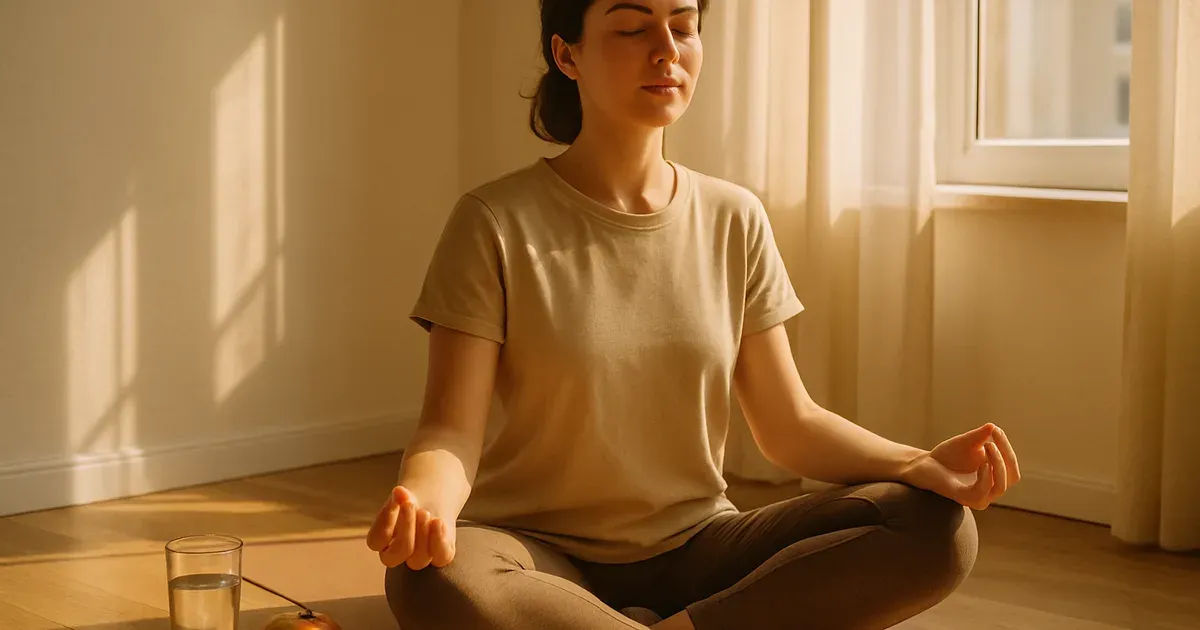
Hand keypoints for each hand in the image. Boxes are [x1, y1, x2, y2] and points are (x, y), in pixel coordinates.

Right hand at [366, 486, 455, 568]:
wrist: (433, 498)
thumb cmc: (413, 500)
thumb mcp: (403, 496)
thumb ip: (400, 497)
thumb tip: (399, 493)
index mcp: (381, 541)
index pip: (376, 541)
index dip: (385, 522)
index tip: (394, 501)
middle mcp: (398, 554)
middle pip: (395, 555)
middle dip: (405, 528)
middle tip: (411, 505)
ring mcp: (419, 557)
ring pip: (418, 560)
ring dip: (422, 533)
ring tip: (425, 512)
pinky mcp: (440, 555)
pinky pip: (441, 558)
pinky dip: (439, 541)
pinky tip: (438, 522)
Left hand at [902, 423, 1021, 509]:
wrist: (924, 464)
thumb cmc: (948, 455)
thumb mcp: (967, 442)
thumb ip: (980, 436)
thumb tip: (993, 427)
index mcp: (995, 478)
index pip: (1012, 467)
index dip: (1007, 449)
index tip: (996, 430)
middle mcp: (989, 490)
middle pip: (1012, 477)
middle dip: (1006, 456)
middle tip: (994, 437)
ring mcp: (977, 496)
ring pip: (1000, 486)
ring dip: (998, 464)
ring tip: (988, 446)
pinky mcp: (963, 497)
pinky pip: (981, 492)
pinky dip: (986, 477)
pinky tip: (983, 463)